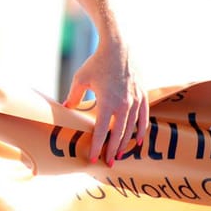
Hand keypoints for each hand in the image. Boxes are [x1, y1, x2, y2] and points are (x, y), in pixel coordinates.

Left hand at [64, 38, 148, 165]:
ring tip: (119, 154)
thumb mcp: (80, 79)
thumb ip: (74, 96)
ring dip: (125, 143)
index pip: (101, 131)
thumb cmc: (97, 62)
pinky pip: (143, 118)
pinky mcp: (142, 95)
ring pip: (132, 129)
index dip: (97, 146)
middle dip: (112, 150)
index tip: (93, 158)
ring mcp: (135, 100)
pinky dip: (141, 130)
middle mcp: (124, 105)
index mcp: (107, 102)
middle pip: (118, 134)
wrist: (118, 47)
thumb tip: (66, 109)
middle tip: (108, 163)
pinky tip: (138, 140)